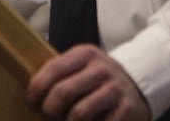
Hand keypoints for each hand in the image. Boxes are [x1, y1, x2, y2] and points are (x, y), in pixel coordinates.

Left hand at [27, 44, 150, 120]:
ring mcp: (114, 90)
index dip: (37, 88)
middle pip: (62, 93)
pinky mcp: (125, 111)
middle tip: (49, 115)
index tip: (31, 101)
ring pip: (78, 114)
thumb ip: (61, 73)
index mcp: (86, 54)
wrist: (138, 83)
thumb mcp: (83, 66)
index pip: (54, 69)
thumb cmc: (99, 79)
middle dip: (49, 110)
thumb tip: (31, 94)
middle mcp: (101, 69)